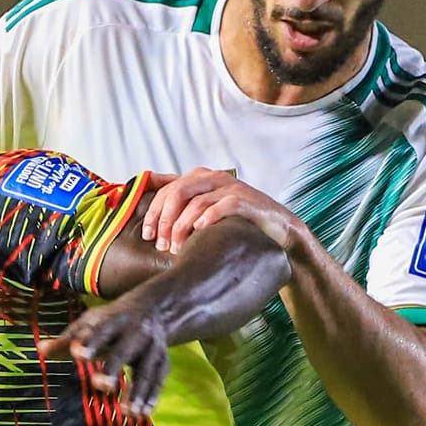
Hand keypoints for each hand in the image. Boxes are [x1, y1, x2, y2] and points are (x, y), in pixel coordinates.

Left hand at [39, 297, 169, 414]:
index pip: (99, 331)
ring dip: (138, 391)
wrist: (154, 309)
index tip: (78, 354)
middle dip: (114, 367)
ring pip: (146, 370)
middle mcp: (135, 332)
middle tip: (102, 386)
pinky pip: (158, 381)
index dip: (89, 342)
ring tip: (128, 413)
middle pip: (123, 351)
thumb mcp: (90, 324)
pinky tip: (142, 414)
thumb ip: (67, 340)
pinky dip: (151, 397)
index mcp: (113, 321)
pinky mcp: (162, 361)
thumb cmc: (111, 322)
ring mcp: (151, 347)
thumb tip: (40, 351)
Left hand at [141, 168, 312, 257]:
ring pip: (196, 202)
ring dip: (182, 227)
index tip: (148, 234)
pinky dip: (208, 218)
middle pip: (177, 192)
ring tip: (177, 248)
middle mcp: (213, 178)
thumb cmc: (237, 223)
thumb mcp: (206, 214)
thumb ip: (182, 209)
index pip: (167, 188)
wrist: (277, 230)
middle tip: (161, 244)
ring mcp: (231, 187)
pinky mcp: (246, 200)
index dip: (154, 211)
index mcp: (200, 178)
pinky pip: (223, 206)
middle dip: (165, 220)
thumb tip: (152, 218)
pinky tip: (200, 232)